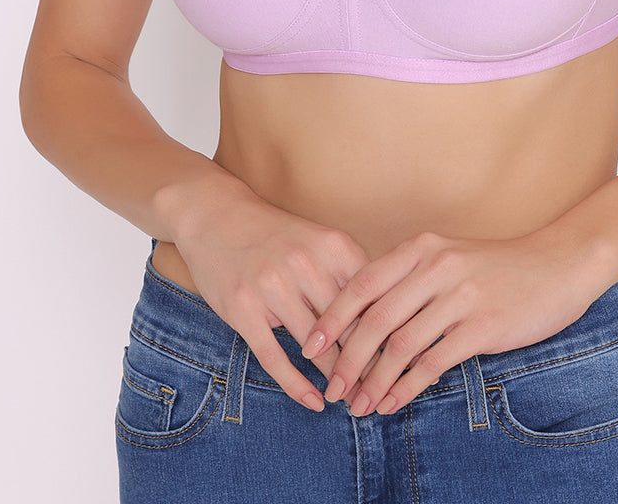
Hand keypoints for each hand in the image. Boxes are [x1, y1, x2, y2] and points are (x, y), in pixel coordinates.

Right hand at [173, 189, 371, 411]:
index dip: (388, 336)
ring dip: (335, 379)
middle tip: (379, 393)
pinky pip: (274, 357)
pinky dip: (297, 386)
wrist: (216, 214)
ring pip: (316, 347)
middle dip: (366, 365)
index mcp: (333, 246)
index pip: (372, 301)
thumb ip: (349, 275)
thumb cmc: (277, 235)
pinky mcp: (242, 308)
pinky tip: (314, 402)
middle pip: (347, 328)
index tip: (401, 363)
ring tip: (350, 400)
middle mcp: (305, 263)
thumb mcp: (320, 242)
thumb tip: (386, 321)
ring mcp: (271, 286)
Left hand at [301, 230, 603, 415]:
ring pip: (400, 345)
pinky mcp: (482, 325)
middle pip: (374, 319)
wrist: (557, 264)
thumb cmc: (499, 267)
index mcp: (421, 248)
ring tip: (359, 406)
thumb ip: (412, 280)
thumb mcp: (449, 259)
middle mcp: (435, 267)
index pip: (362, 283)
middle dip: (347, 359)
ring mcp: (459, 295)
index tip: (310, 346)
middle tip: (332, 388)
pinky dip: (406, 387)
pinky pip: (432, 362)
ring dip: (374, 381)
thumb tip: (366, 318)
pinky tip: (392, 403)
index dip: (333, 317)